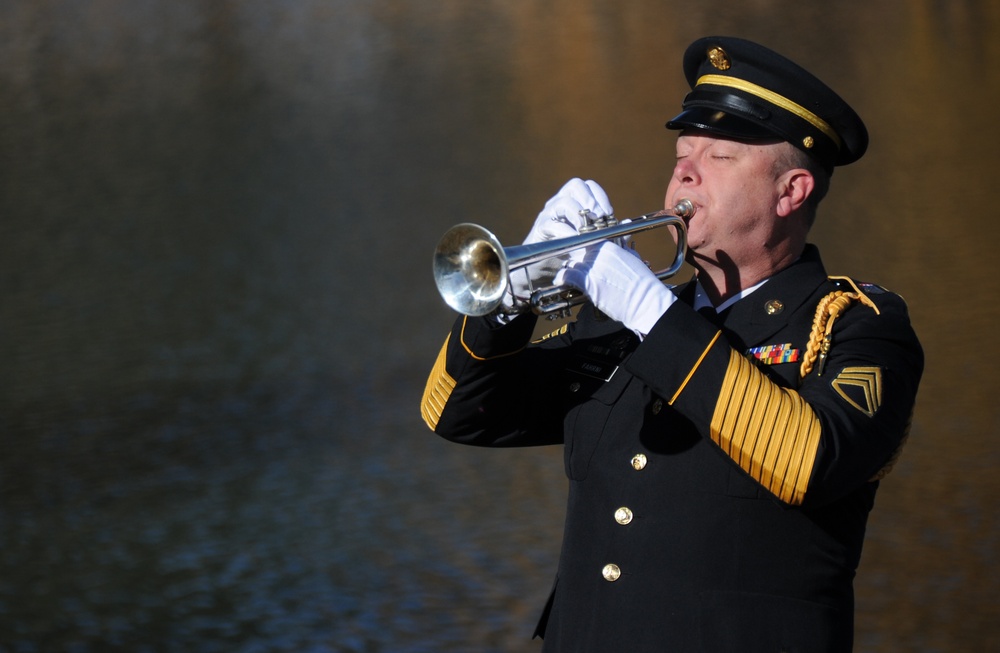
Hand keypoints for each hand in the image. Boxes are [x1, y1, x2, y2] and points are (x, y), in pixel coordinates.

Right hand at [504, 179, 614, 309]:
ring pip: (563, 202)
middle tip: (599, 217)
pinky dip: (566, 232)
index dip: (601, 196)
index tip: (609, 213)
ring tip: (588, 229)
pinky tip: (575, 241)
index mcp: (575, 201)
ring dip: (578, 214)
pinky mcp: (540, 229)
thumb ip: (608, 234)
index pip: (589, 186)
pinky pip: (552, 224)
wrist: (545, 269)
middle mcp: (560, 203)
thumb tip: (627, 227)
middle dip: (590, 200)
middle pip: (575, 186)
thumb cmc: (569, 253)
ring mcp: (549, 214)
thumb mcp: (592, 242)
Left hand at [553, 241, 675, 336]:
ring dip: (569, 270)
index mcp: (608, 244)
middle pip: (577, 253)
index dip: (583, 252)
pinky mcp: (586, 281)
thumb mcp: (633, 258)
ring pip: (571, 263)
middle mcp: (597, 253)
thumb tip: (623, 239)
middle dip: (575, 262)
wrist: (644, 301)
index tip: (581, 258)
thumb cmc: (641, 283)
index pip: (586, 242)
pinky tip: (561, 282)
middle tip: (575, 270)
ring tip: (568, 278)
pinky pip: (566, 276)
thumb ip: (623, 247)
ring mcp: (590, 266)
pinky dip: (562, 278)